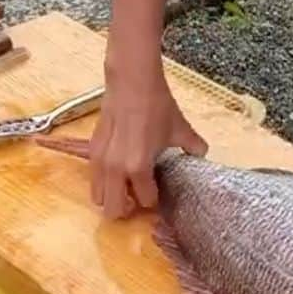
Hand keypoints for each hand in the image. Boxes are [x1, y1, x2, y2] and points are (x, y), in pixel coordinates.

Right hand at [92, 58, 206, 219]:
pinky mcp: (92, 150)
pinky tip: (118, 170)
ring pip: (98, 197)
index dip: (155, 200)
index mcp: (138, 168)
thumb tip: (200, 154)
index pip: (146, 200)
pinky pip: (94, 178)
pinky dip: (104, 181)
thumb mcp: (180, 129)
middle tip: (140, 196)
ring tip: (127, 185)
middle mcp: (115, 170)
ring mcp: (100, 161)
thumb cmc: (157, 106)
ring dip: (113, 196)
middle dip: (128, 208)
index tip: (160, 193)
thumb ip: (193, 146)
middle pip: (113, 210)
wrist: (132, 83)